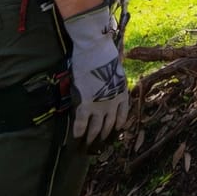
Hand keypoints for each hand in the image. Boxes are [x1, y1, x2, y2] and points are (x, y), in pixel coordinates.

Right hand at [65, 4, 128, 144]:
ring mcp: (99, 106)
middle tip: (97, 145)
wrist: (96, 49)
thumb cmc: (105, 54)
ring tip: (86, 146)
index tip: (113, 132)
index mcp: (121, 94)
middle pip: (108, 126)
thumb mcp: (115, 70)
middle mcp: (113, 103)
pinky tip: (75, 137)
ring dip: (90, 139)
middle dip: (102, 137)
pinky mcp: (86, 104)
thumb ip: (112, 83)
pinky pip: (81, 123)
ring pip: (95, 129)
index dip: (117, 126)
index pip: (121, 117)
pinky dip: (78, 132)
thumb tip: (105, 87)